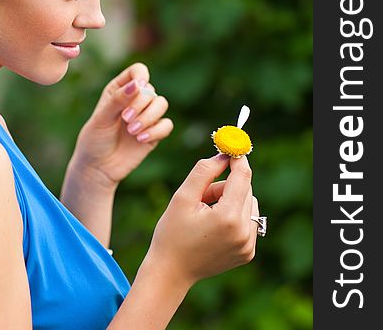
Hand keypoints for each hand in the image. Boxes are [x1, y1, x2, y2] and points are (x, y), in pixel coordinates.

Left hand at [69, 63, 173, 187]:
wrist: (98, 168)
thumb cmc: (94, 139)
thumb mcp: (101, 118)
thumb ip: (118, 100)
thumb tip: (138, 84)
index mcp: (120, 89)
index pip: (138, 71)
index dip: (141, 76)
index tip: (137, 88)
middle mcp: (135, 99)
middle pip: (151, 90)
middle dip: (141, 104)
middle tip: (125, 119)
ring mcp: (146, 116)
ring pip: (162, 104)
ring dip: (149, 117)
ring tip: (132, 131)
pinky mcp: (155, 133)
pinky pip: (167, 125)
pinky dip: (156, 131)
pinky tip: (141, 139)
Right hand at [146, 154, 258, 287]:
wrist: (171, 272)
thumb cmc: (171, 232)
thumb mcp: (182, 197)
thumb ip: (204, 171)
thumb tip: (224, 155)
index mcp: (227, 218)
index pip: (242, 177)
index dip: (238, 159)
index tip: (232, 147)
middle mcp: (243, 232)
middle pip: (245, 189)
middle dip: (226, 184)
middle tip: (204, 193)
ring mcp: (247, 245)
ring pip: (248, 203)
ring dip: (231, 200)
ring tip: (206, 212)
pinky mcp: (248, 253)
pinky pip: (248, 220)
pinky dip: (234, 215)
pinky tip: (214, 226)